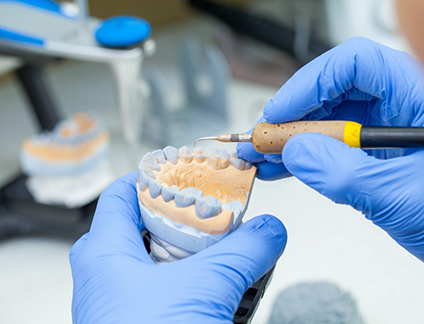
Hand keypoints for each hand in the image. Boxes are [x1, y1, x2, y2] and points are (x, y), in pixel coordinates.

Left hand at [69, 172, 285, 322]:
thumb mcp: (205, 290)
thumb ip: (244, 252)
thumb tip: (270, 230)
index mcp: (104, 252)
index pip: (120, 192)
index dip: (152, 174)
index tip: (185, 168)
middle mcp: (106, 274)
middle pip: (143, 223)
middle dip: (181, 214)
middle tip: (212, 207)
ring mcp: (121, 301)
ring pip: (158, 258)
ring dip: (192, 251)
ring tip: (222, 243)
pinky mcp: (141, 321)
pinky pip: (166, 288)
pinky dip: (193, 280)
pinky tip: (218, 285)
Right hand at [238, 37, 423, 260]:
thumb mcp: (403, 196)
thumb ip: (345, 174)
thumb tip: (295, 152)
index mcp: (417, 99)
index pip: (356, 65)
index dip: (310, 83)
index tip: (279, 113)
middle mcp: (397, 108)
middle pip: (333, 92)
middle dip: (291, 116)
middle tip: (261, 139)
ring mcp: (380, 133)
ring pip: (324, 121)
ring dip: (288, 139)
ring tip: (259, 156)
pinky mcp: (367, 156)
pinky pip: (326, 148)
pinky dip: (300, 158)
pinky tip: (278, 167)